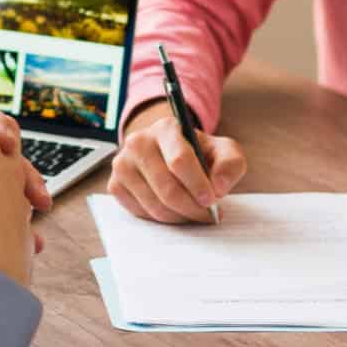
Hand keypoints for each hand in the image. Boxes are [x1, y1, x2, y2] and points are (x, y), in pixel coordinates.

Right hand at [107, 98, 246, 223]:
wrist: (169, 153)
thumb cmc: (198, 153)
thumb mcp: (223, 150)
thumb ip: (231, 164)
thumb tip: (218, 187)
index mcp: (166, 128)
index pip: (179, 160)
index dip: (197, 184)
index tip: (212, 199)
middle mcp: (138, 142)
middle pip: (167, 188)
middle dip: (191, 208)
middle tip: (207, 214)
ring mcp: (122, 163)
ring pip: (154, 205)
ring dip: (179, 217)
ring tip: (193, 213)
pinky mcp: (115, 184)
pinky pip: (141, 213)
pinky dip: (161, 218)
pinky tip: (173, 210)